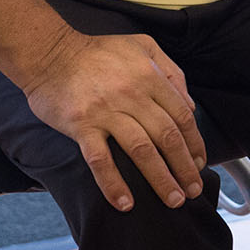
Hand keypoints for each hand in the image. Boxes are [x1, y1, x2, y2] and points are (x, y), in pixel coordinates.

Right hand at [21, 31, 206, 212]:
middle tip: (192, 190)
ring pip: (142, 151)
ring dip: (160, 179)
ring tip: (173, 200)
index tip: (200, 164)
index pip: (182, 116)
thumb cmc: (97, 51)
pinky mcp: (81, 125)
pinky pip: (101, 160)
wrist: (49, 54)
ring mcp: (105, 111)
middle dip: (184, 167)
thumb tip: (189, 105)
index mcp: (149, 75)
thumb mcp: (142, 46)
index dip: (195, 144)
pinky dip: (113, 184)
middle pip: (167, 136)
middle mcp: (131, 93)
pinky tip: (125, 203)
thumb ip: (170, 71)